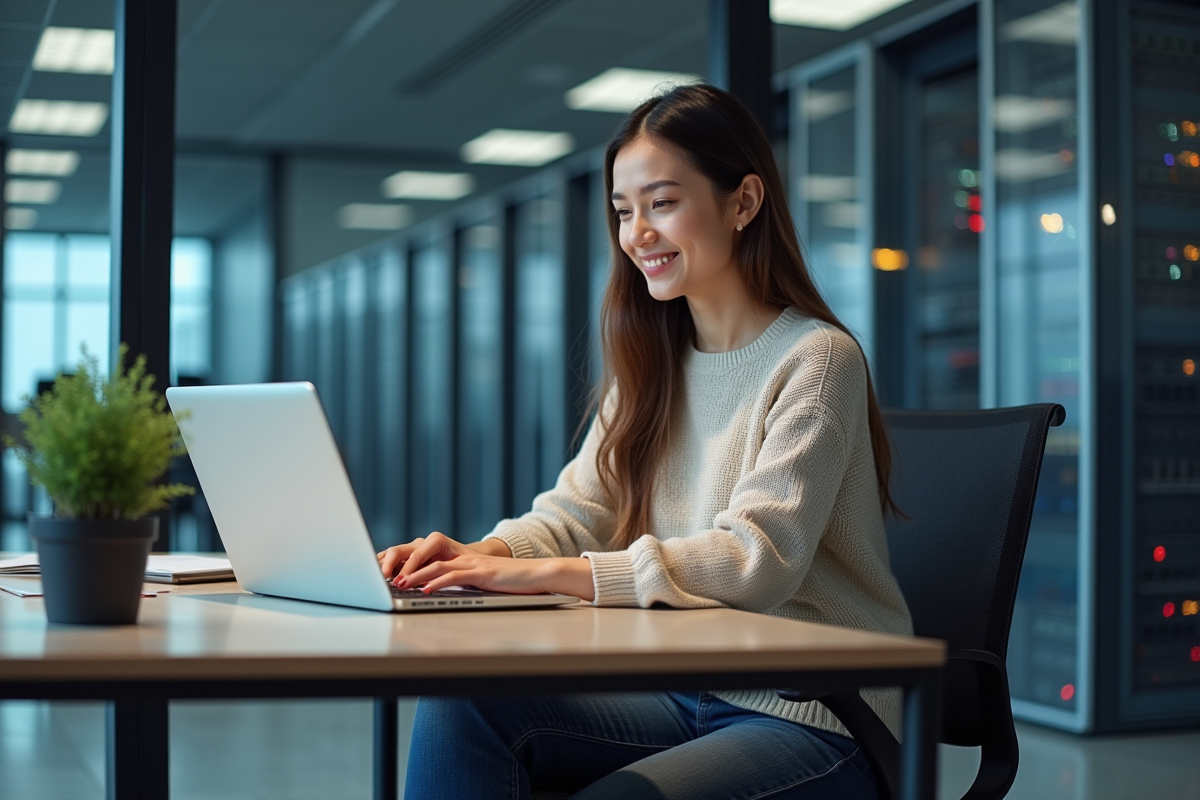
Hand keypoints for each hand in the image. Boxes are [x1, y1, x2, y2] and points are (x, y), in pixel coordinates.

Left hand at [377, 532, 509, 581]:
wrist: (537, 574)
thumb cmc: (509, 580)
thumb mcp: (478, 581)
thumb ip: (458, 581)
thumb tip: (434, 589)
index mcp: (459, 557)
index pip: (423, 554)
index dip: (401, 560)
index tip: (380, 570)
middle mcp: (462, 556)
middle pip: (424, 554)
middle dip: (401, 564)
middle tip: (381, 576)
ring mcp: (472, 563)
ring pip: (436, 564)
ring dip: (415, 574)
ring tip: (397, 584)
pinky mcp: (482, 573)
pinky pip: (455, 576)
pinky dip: (437, 582)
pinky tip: (425, 591)